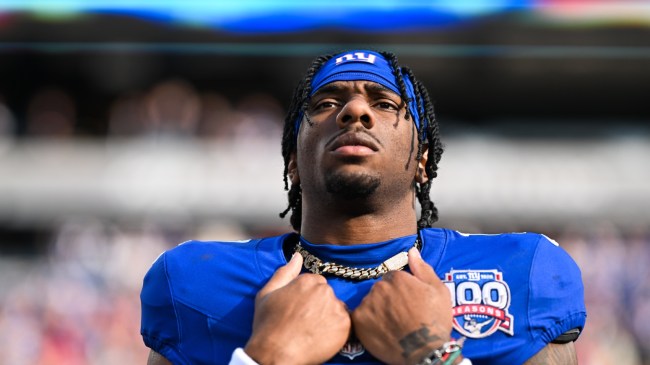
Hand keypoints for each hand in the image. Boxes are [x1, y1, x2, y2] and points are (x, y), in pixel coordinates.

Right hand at [244, 253, 350, 364]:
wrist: (275, 354)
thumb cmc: (268, 325)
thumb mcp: (267, 294)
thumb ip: (285, 272)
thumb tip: (297, 255)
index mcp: (307, 280)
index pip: (316, 283)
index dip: (306, 298)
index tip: (298, 310)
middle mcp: (324, 290)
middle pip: (327, 295)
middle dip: (319, 306)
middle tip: (305, 322)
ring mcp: (335, 307)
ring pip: (336, 308)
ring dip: (328, 317)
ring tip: (312, 331)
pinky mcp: (344, 325)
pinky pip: (345, 323)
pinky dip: (336, 330)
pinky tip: (321, 338)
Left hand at [351, 247, 452, 364]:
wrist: (425, 352)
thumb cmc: (435, 321)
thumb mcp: (438, 291)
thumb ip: (422, 269)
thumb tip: (411, 251)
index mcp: (397, 277)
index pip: (393, 278)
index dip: (402, 291)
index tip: (408, 303)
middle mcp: (379, 287)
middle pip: (380, 289)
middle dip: (388, 299)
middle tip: (400, 315)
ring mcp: (367, 304)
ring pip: (370, 301)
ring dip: (377, 309)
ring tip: (391, 324)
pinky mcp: (359, 321)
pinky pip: (361, 316)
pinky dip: (368, 322)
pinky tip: (381, 330)